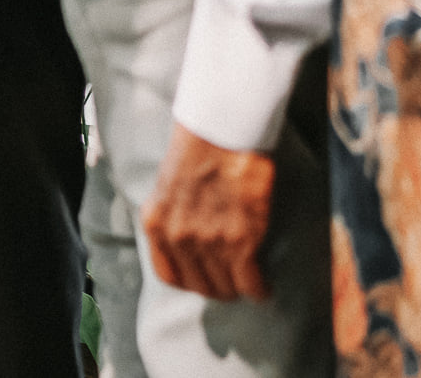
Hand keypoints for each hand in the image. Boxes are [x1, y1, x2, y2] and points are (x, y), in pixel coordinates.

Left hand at [140, 123, 274, 301]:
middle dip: (218, 287)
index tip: (205, 278)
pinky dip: (260, 290)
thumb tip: (186, 243)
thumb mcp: (166, 187)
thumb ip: (172, 217)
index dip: (191, 281)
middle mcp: (178, 237)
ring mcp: (209, 241)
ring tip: (250, 281)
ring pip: (227, 288)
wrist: (222, 130)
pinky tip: (265, 286)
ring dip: (240, 289)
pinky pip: (251, 283)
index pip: (169, 276)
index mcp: (155, 223)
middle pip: (201, 286)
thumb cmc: (197, 150)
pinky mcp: (241, 240)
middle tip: (233, 280)